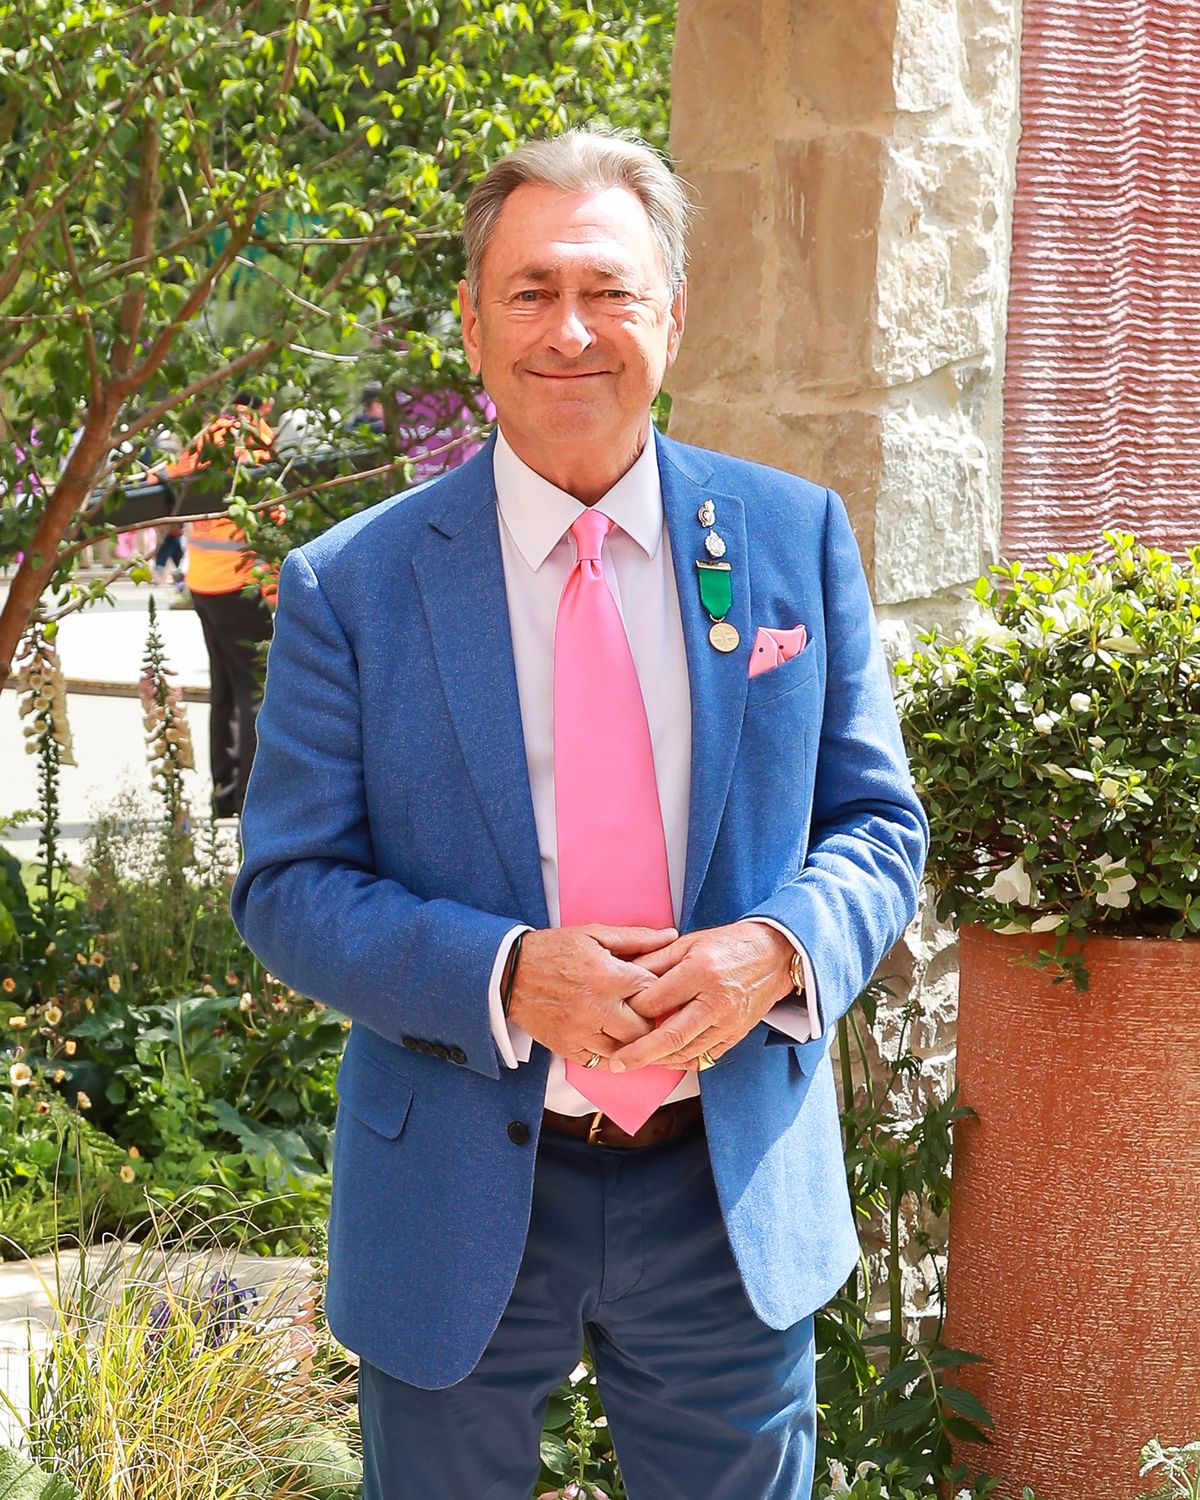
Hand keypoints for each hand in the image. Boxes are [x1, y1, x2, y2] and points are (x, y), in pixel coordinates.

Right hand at [506, 925, 677, 1068]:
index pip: (654, 991)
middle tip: (642, 1010)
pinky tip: (606, 1036)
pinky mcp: (569, 1048)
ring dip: (629, 1039)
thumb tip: (670, 936)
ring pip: (626, 1050)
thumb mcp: (594, 934)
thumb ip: (635, 938)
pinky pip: (601, 1062)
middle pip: (645, 1028)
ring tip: (625, 1024)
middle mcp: (598, 1008)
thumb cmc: (553, 950)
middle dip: (648, 1019)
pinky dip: (608, 1052)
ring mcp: (582, 1032)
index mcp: (608, 976)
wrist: (509, 973)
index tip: (654, 988)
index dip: (659, 989)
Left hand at [606, 922, 793, 1072]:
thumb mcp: (688, 943)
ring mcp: (729, 1022)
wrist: (774, 954)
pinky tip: (665, 1059)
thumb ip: (655, 960)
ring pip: (686, 1053)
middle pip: (670, 1037)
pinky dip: (682, 1061)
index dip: (631, 1010)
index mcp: (700, 972)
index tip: (614, 1014)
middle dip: (638, 1053)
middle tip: (616, 1062)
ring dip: (658, 1061)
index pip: (656, 1000)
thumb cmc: (729, 945)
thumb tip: (624, 975)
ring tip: (635, 1062)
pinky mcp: (736, 1034)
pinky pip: (705, 1057)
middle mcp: (715, 1001)